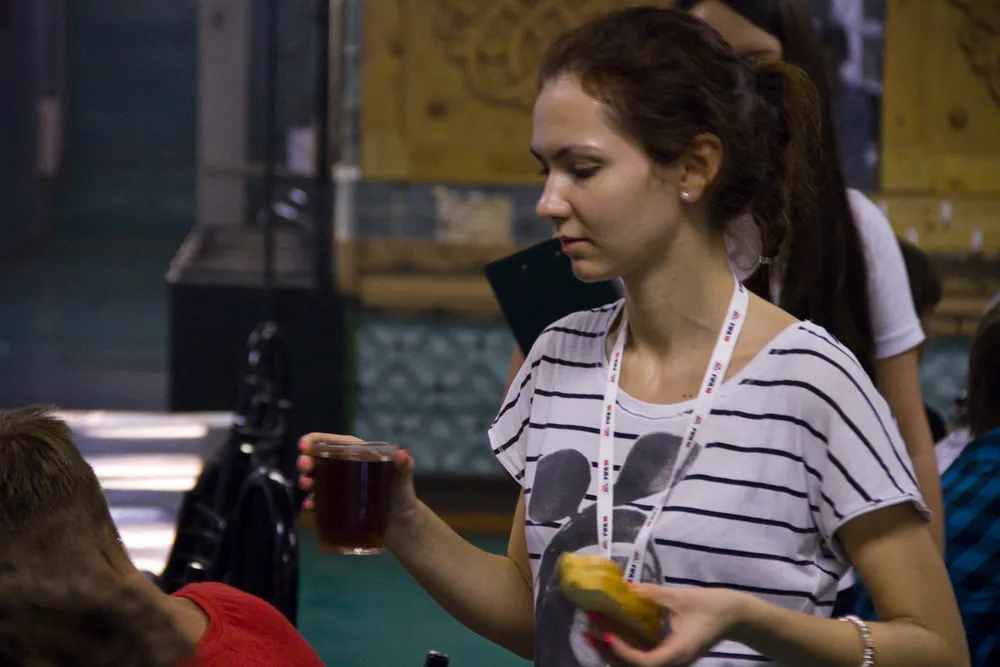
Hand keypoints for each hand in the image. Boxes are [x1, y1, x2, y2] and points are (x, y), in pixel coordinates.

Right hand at [296, 433, 419, 523]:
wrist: (401, 526)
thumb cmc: (402, 496)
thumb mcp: (403, 480)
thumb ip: (404, 467)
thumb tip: (403, 455)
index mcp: (357, 456)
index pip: (334, 443)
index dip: (316, 441)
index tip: (303, 445)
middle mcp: (345, 469)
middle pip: (320, 460)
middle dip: (307, 461)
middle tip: (303, 466)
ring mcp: (339, 488)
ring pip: (317, 480)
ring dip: (307, 480)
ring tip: (305, 484)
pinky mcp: (337, 507)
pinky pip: (319, 502)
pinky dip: (312, 503)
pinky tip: (309, 505)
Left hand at [595, 585, 748, 665]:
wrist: (735, 615)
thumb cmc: (712, 606)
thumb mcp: (681, 597)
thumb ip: (652, 594)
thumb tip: (625, 588)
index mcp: (678, 653)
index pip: (646, 662)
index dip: (624, 652)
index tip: (608, 634)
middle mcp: (673, 662)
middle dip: (610, 653)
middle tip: (590, 631)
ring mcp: (672, 661)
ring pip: (638, 665)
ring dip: (615, 652)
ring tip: (595, 632)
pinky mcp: (670, 654)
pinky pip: (644, 657)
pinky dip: (626, 648)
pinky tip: (613, 632)